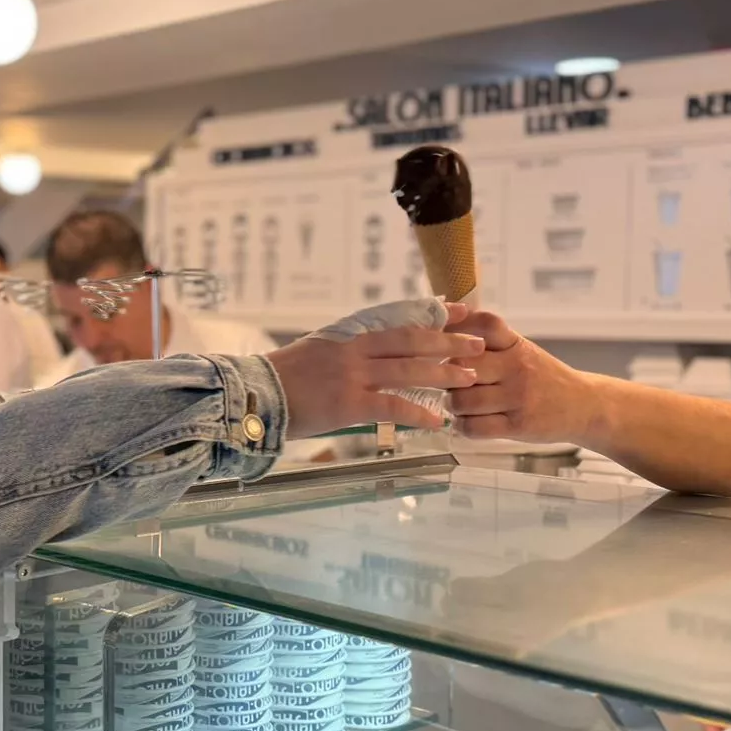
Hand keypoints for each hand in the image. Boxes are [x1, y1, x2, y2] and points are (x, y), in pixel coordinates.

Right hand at [265, 305, 483, 437]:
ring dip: (442, 374)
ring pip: (408, 371)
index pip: (398, 321)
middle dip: (448, 343)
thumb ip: (343, 353)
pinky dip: (418, 413)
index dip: (431, 315)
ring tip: (470, 378)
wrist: (252, 395)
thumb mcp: (314, 354)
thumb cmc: (279, 380)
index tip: (458, 309)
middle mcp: (353, 352)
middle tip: (477, 344)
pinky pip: (392, 407)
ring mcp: (352, 377)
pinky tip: (438, 421)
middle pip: (410, 342)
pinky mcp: (348, 404)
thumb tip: (368, 357)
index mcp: (346, 337)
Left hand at [445, 311, 600, 442]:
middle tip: (449, 383)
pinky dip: (464, 426)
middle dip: (447, 377)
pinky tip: (468, 422)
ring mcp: (518, 397)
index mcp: (517, 345)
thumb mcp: (523, 351)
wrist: (584, 405)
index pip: (486, 325)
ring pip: (464, 400)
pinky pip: (475, 427)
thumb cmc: (545, 378)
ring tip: (458, 404)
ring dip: (453, 405)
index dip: (459, 327)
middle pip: (463, 366)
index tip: (444, 338)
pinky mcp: (518, 425)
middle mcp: (517, 367)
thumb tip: (448, 328)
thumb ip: (491, 342)